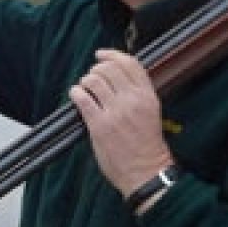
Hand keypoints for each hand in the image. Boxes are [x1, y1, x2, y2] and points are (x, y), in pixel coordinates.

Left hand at [69, 48, 173, 197]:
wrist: (146, 172)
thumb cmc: (147, 145)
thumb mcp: (151, 112)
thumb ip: (137, 93)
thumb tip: (116, 75)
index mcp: (148, 96)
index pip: (130, 63)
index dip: (112, 54)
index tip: (101, 54)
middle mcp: (132, 100)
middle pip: (109, 68)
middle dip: (96, 69)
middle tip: (91, 77)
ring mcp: (115, 112)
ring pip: (93, 80)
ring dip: (85, 81)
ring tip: (84, 88)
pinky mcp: (99, 125)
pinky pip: (82, 99)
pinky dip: (76, 93)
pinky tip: (76, 95)